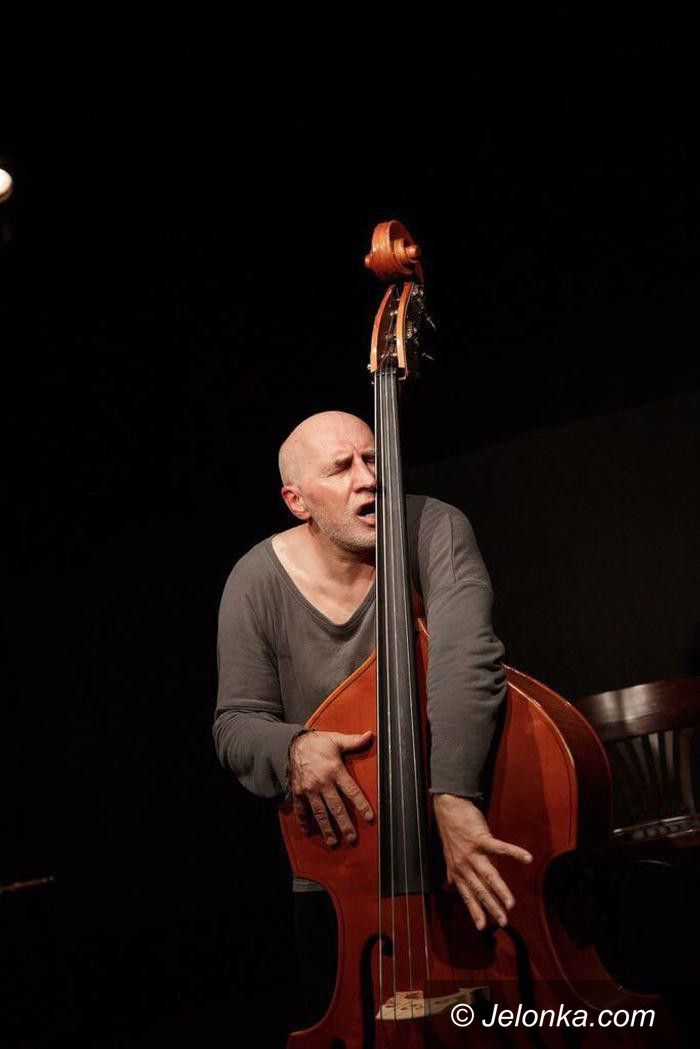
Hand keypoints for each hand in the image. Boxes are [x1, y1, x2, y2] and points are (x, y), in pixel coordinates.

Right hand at [289, 729, 374, 845]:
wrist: (291, 744)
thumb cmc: (318, 743)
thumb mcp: (336, 740)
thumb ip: (354, 741)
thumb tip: (370, 735)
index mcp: (335, 770)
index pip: (351, 791)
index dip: (361, 805)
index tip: (370, 818)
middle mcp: (322, 783)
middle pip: (336, 807)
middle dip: (345, 824)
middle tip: (352, 839)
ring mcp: (309, 790)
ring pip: (319, 813)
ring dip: (326, 828)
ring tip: (333, 842)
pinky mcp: (297, 792)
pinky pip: (301, 810)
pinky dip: (304, 821)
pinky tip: (308, 831)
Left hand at [433, 793, 532, 930]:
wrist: (448, 808)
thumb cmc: (451, 832)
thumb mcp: (449, 856)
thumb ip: (452, 872)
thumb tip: (451, 885)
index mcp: (458, 871)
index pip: (467, 895)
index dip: (475, 911)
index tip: (482, 928)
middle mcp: (464, 865)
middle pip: (480, 890)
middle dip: (492, 907)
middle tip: (503, 921)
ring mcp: (472, 852)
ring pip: (489, 876)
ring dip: (500, 890)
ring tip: (511, 903)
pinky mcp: (481, 838)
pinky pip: (500, 848)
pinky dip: (514, 853)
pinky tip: (527, 858)